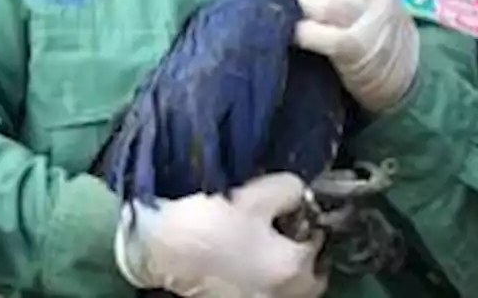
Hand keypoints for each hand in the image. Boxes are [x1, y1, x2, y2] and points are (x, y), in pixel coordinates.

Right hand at [114, 172, 327, 297]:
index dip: (311, 219)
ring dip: (280, 266)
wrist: (157, 248)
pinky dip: (257, 276)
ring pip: (284, 287)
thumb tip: (299, 193)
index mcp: (293, 269)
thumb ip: (291, 190)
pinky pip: (258, 291)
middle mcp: (280, 296)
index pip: (320, 242)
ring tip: (261, 241)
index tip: (299, 207)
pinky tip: (241, 256)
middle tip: (287, 227)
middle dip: (301, 251)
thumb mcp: (256, 194)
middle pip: (308, 274)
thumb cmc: (209, 223)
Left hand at [242, 0, 418, 112]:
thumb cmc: (368, 35)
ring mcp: (369, 16)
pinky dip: (306, 33)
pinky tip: (288, 33)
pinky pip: (331, 38)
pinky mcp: (364, 47)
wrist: (408, 71)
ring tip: (260, 7)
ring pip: (322, 2)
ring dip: (289, 3)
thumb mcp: (352, 0)